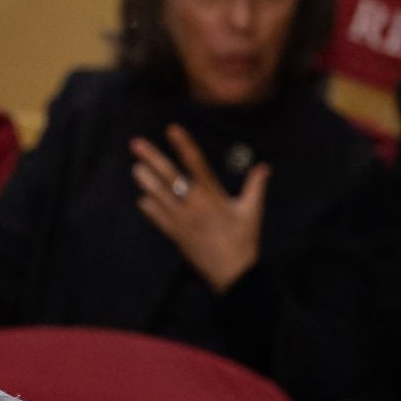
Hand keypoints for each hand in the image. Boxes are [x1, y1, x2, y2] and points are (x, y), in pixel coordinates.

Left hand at [131, 127, 267, 294]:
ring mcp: (181, 220)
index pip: (195, 162)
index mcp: (212, 194)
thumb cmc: (244, 240)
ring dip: (146, 181)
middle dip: (151, 158)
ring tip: (135, 168)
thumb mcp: (252, 210)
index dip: (183, 144)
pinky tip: (142, 198)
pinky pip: (157, 218)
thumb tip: (265, 167)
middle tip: (135, 143)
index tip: (172, 129)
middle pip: (168, 176)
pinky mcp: (175, 235)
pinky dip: (149, 207)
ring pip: (157, 195)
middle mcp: (193, 204)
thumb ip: (256, 186)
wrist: (232, 272)